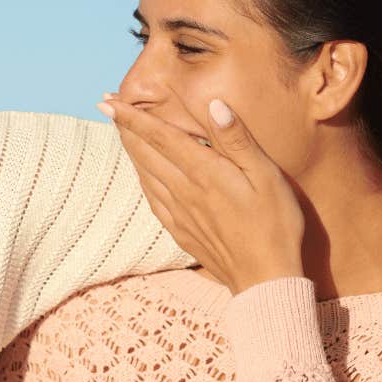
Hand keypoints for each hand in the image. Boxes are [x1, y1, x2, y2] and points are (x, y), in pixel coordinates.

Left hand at [98, 94, 304, 293]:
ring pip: (145, 175)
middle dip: (125, 128)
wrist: (265, 280)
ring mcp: (179, 214)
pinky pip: (152, 199)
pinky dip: (142, 179)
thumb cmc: (274, 224)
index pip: (160, 136)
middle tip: (107, 109)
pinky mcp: (181, 232)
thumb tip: (213, 105)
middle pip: (145, 153)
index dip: (132, 117)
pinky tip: (143, 176)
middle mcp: (184, 191)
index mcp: (204, 172)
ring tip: (122, 134)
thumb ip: (237, 139)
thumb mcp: (266, 175)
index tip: (107, 102)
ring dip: (131, 151)